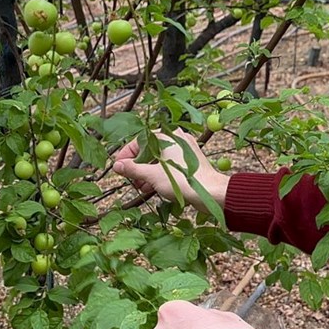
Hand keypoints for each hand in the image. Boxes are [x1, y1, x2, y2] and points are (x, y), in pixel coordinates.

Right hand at [111, 130, 228, 211]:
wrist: (211, 192)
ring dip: (147, 171)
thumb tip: (117, 166)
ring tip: (141, 186)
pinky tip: (153, 186)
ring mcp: (184, 149)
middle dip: (137, 166)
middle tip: (130, 180)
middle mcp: (176, 138)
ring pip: (159, 158)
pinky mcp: (190, 160)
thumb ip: (133, 169)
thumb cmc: (183, 181)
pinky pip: (170, 163)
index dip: (126, 155)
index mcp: (166, 136)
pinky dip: (160, 173)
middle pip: (149, 149)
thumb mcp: (152, 175)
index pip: (138, 141)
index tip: (119, 168)